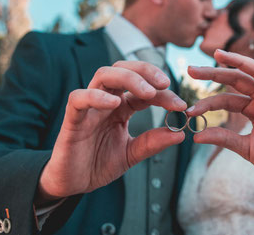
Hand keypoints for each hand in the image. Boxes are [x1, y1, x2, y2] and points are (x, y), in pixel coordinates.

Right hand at [37, 61, 185, 201]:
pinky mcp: (72, 119)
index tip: (181, 105)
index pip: (144, 89)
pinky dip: (96, 96)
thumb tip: (181, 134)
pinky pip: (79, 98)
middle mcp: (105, 101)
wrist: (73, 184)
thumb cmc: (99, 164)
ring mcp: (88, 107)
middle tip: (165, 83)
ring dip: (128, 78)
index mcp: (121, 107)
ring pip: (104, 75)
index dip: (163, 93)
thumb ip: (152, 142)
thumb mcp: (132, 154)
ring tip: (148, 92)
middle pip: (123, 69)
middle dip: (146, 71)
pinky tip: (115, 103)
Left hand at [186, 49, 253, 188]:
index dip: (207, 103)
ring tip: (218, 55)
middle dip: (214, 72)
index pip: (226, 99)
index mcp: (252, 109)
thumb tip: (196, 136)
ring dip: (240, 62)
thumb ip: (225, 139)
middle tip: (191, 69)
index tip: (189, 111)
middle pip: (238, 79)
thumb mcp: (245, 148)